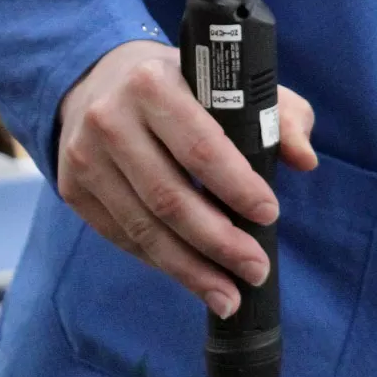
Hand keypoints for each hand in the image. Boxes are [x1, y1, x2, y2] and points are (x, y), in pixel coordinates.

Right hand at [57, 40, 316, 318]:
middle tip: (256, 270)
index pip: (201, 147)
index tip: (270, 215)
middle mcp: (110, 119)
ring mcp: (84, 157)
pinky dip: (161, 261)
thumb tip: (305, 159)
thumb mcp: (234, 84)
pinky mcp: (72, 188)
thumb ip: (280, 115)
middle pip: (170, 198)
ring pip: (143, 227)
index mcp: (153, 84)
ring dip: (190, 270)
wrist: (99, 79)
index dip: (237, 187)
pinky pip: (122, 237)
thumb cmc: (185, 85)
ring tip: (228, 296)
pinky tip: (193, 278)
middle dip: (219, 243)